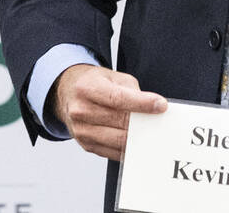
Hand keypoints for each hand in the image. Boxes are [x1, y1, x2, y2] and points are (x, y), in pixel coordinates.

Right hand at [52, 64, 167, 160]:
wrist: (68, 93)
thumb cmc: (93, 83)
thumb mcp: (112, 76)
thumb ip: (131, 90)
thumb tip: (151, 107)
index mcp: (87, 88)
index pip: (118, 98)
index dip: (141, 103)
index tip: (160, 105)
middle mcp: (81, 110)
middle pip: (120, 121)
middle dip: (143, 122)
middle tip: (160, 120)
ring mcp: (81, 131)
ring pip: (119, 140)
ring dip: (139, 137)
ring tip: (152, 132)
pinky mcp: (86, 145)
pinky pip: (113, 152)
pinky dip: (129, 148)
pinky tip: (138, 141)